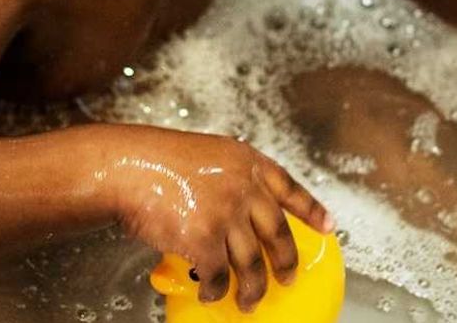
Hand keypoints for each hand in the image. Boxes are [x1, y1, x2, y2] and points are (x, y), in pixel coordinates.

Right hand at [102, 126, 333, 311]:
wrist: (127, 166)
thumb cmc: (155, 159)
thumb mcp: (206, 155)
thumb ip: (229, 179)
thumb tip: (240, 214)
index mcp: (246, 162)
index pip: (290, 188)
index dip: (311, 209)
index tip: (328, 225)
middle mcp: (243, 187)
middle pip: (278, 234)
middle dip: (286, 262)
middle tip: (287, 278)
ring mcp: (226, 214)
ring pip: (252, 263)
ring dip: (253, 288)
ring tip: (250, 301)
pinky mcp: (205, 238)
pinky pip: (219, 275)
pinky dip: (217, 290)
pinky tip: (213, 294)